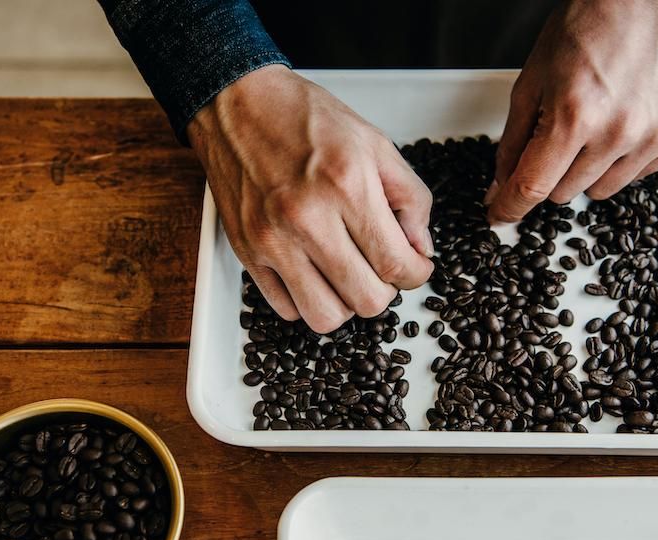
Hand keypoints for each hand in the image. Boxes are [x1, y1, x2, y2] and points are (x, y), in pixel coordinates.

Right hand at [189, 65, 434, 332]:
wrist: (236, 104)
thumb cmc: (303, 118)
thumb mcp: (375, 143)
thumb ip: (410, 197)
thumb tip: (421, 249)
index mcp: (347, 186)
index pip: (396, 264)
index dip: (417, 274)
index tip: (415, 267)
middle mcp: (307, 219)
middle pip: (366, 300)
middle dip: (385, 290)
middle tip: (381, 268)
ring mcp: (272, 240)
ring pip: (325, 316)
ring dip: (345, 303)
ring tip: (347, 275)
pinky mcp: (247, 252)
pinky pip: (286, 309)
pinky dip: (307, 300)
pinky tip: (314, 272)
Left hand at [487, 0, 657, 220]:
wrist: (646, 2)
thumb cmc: (585, 32)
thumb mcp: (531, 83)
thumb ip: (512, 143)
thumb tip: (501, 188)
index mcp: (574, 116)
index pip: (532, 187)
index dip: (509, 207)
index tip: (499, 215)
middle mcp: (618, 132)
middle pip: (564, 193)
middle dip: (552, 172)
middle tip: (560, 134)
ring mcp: (655, 136)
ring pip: (600, 190)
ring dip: (589, 169)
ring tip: (596, 124)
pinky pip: (637, 176)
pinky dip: (624, 158)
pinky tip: (625, 121)